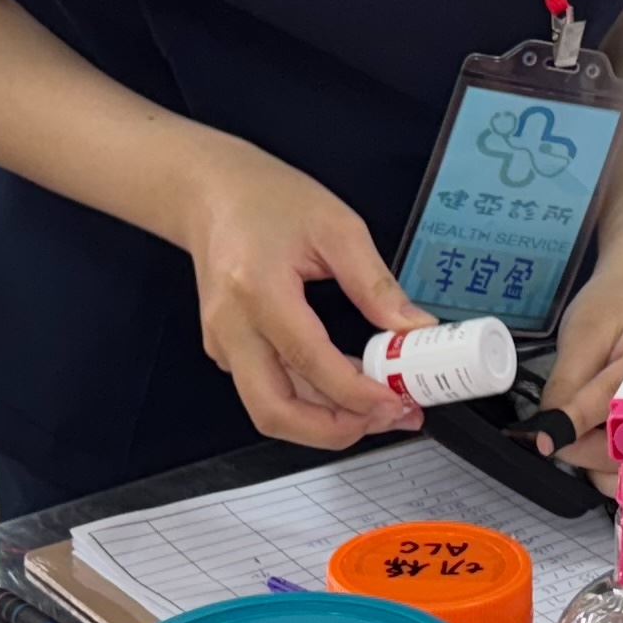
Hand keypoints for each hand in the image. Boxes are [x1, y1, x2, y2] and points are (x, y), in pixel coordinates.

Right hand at [172, 143, 427, 450]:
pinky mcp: (226, 350)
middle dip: (335, 430)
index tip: (396, 401)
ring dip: (325, 422)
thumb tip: (413, 329)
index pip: (309, 362)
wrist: (209, 192)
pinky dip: (309, 400)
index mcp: (258, 290)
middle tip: (387, 418)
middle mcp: (232, 326)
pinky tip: (346, 385)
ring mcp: (222, 343)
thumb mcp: (336, 227)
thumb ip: (376, 284)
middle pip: (275, 411)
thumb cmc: (265, 198)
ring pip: (270, 409)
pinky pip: (267, 390)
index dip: (356, 394)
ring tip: (378, 408)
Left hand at [536, 274, 622, 488]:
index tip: (548, 441)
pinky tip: (595, 439)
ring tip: (576, 433)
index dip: (579, 423)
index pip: (618, 398)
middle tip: (555, 436)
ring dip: (601, 460)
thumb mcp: (583, 334)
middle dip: (589, 450)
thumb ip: (567, 384)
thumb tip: (549, 431)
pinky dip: (615, 461)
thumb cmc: (615, 306)